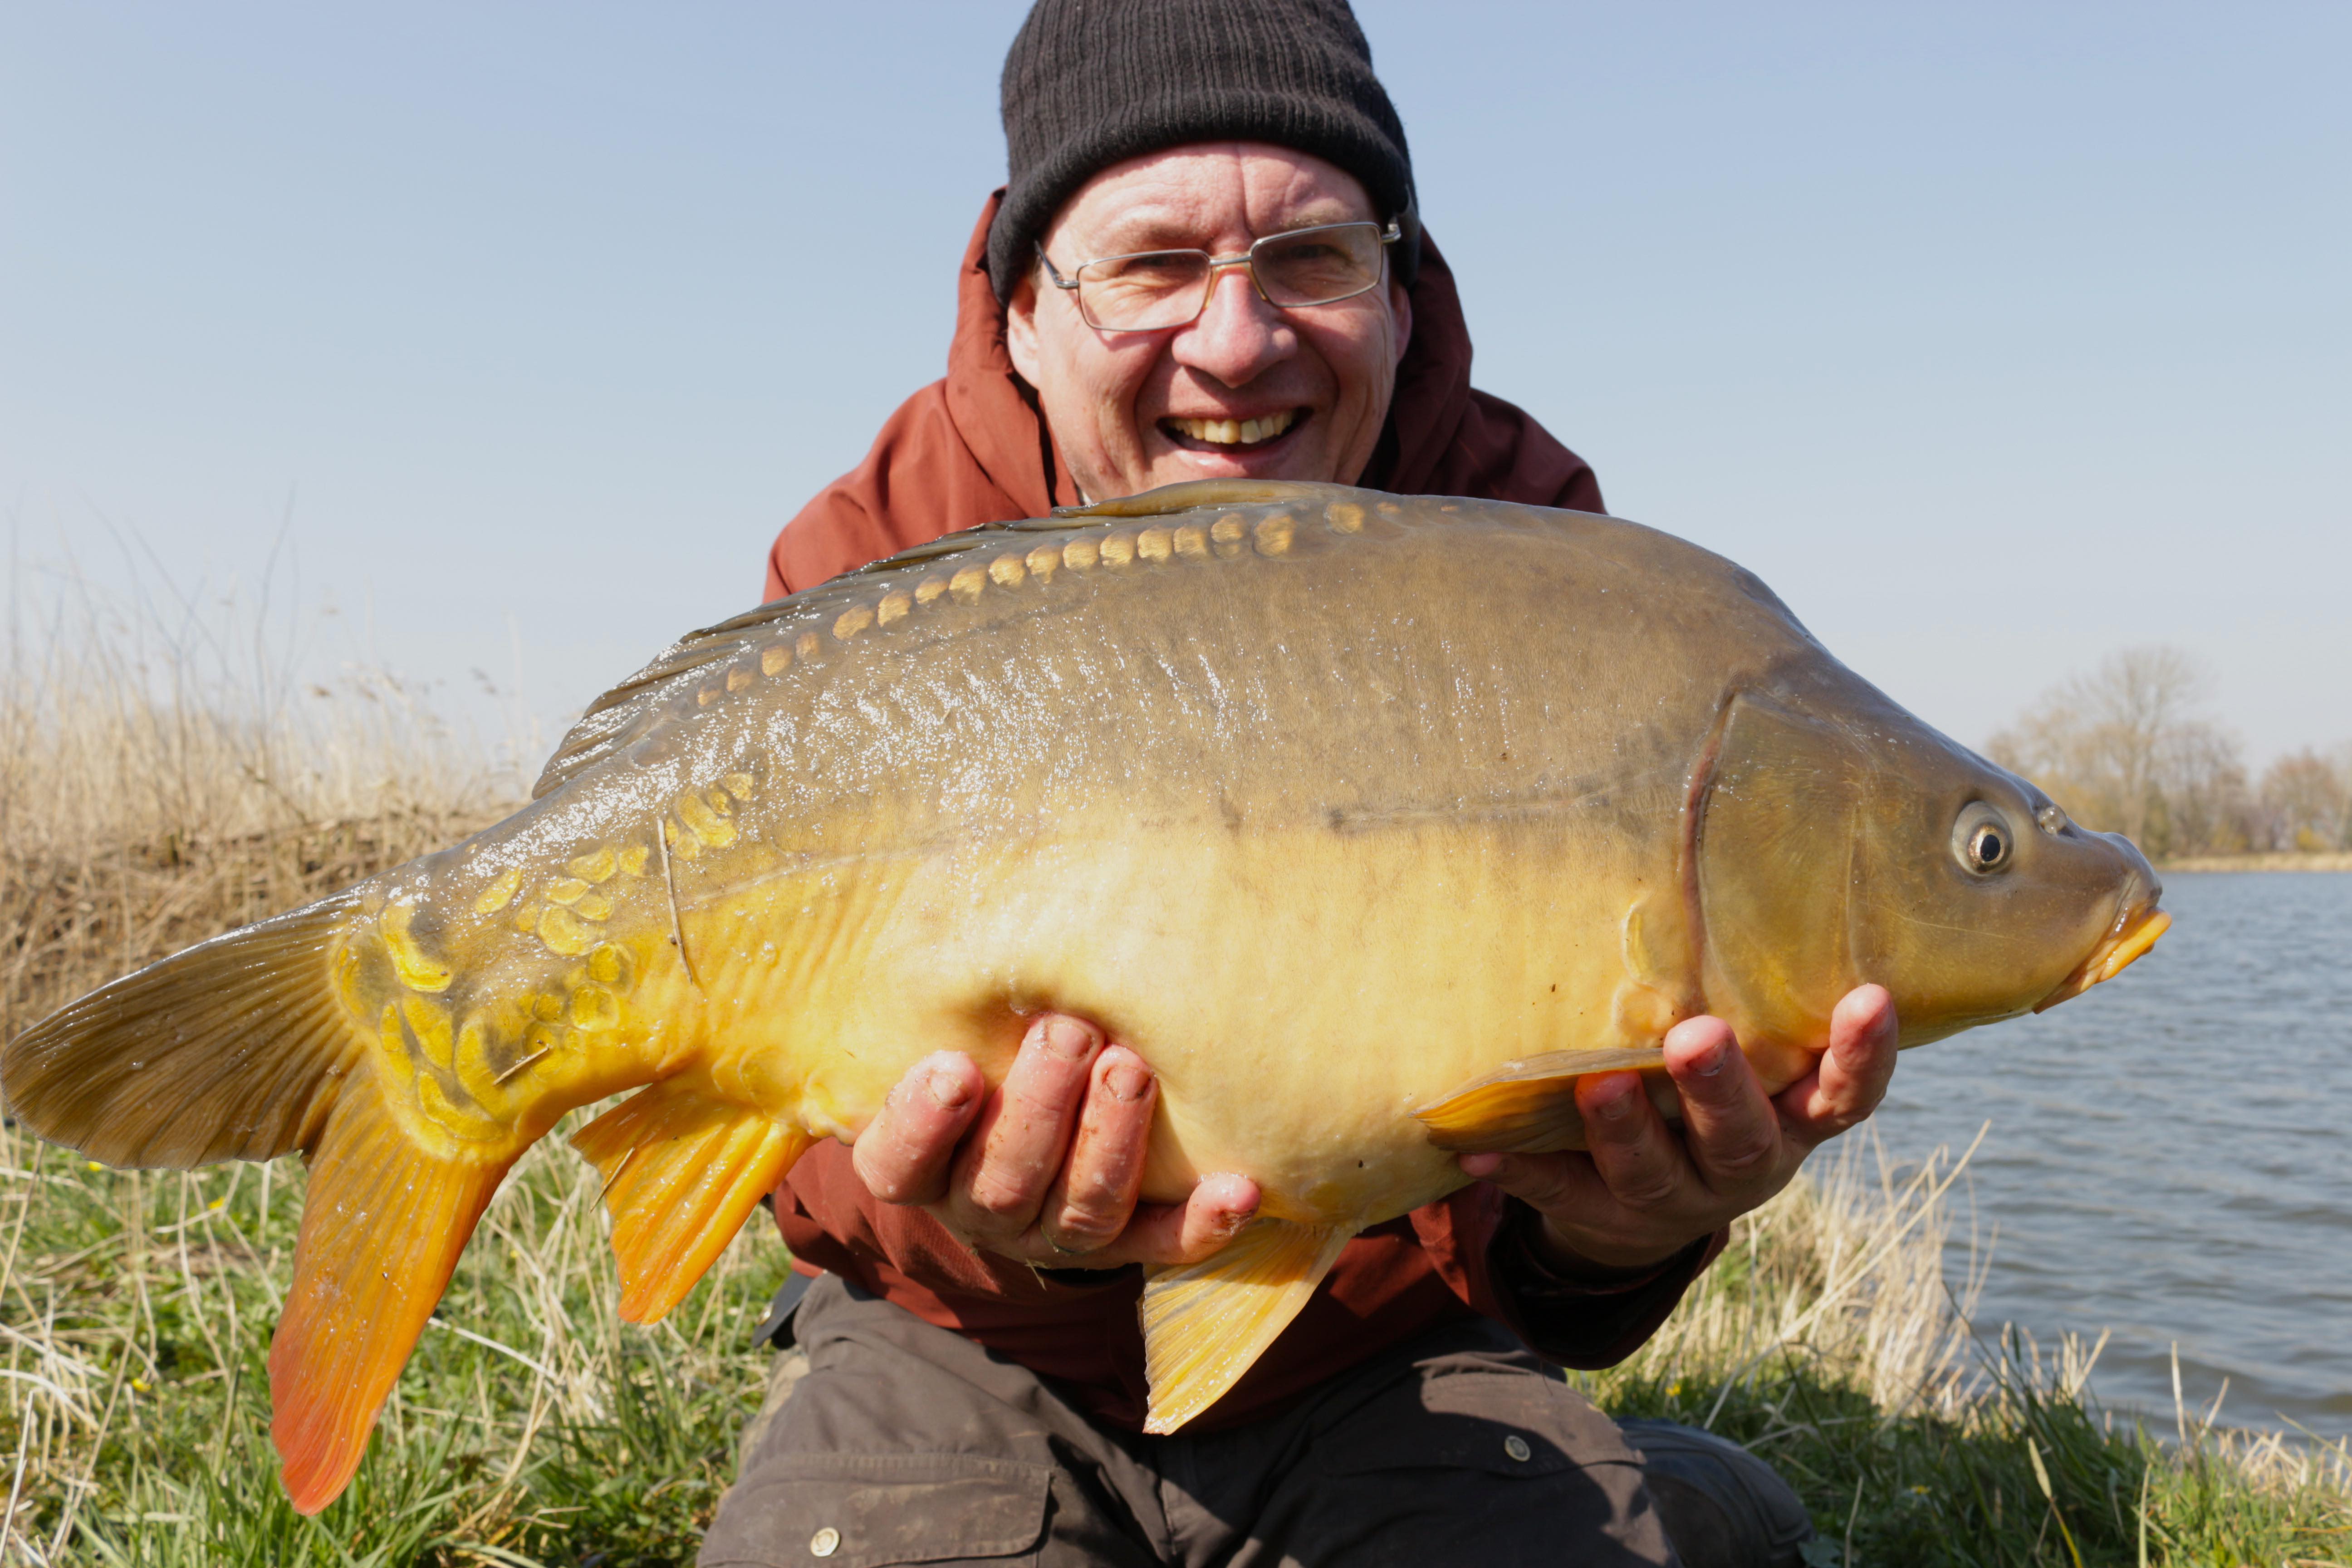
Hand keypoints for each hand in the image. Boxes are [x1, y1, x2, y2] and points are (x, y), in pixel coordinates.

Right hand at [851, 1014, 1260, 1268]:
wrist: (1027, 1146)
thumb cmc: (984, 1062)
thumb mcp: (951, 1038)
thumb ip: (956, 1006)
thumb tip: (989, 904)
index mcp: (923, 1167)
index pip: (902, 1163)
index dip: (924, 1123)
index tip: (955, 1067)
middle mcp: (985, 1210)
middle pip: (1003, 1182)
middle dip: (1038, 1107)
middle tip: (1068, 1033)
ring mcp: (1056, 1234)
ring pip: (1082, 1210)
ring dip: (1110, 1140)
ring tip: (1133, 1071)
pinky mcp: (1126, 1245)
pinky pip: (1162, 1245)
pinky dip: (1200, 1222)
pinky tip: (1237, 1188)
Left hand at [1458, 984, 1898, 1275]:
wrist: (1648, 1210)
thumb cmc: (1705, 1096)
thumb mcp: (1745, 1059)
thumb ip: (1742, 1000)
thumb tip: (1690, 870)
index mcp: (1790, 1121)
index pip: (1844, 1096)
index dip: (1860, 1055)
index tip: (1870, 996)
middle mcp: (1744, 1166)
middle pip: (1742, 1137)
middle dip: (1719, 1089)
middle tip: (1697, 1036)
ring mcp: (1675, 1200)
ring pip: (1655, 1173)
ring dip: (1625, 1130)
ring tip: (1599, 1086)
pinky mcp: (1603, 1219)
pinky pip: (1561, 1195)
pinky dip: (1520, 1171)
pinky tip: (1478, 1148)